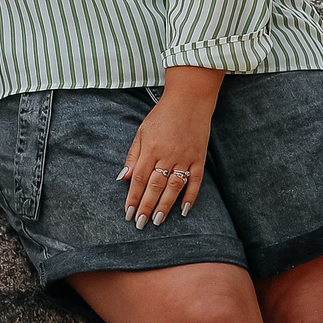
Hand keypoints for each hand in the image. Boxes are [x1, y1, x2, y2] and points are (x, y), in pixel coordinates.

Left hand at [119, 69, 223, 227]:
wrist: (189, 100)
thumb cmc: (163, 115)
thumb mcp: (142, 131)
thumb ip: (133, 155)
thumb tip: (124, 177)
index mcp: (150, 148)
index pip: (139, 178)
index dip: (133, 197)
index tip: (128, 213)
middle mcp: (167, 155)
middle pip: (155, 186)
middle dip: (146, 206)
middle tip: (140, 223)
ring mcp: (185, 157)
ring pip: (174, 187)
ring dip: (165, 205)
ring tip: (158, 221)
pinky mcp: (199, 158)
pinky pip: (195, 181)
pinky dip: (191, 196)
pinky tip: (184, 210)